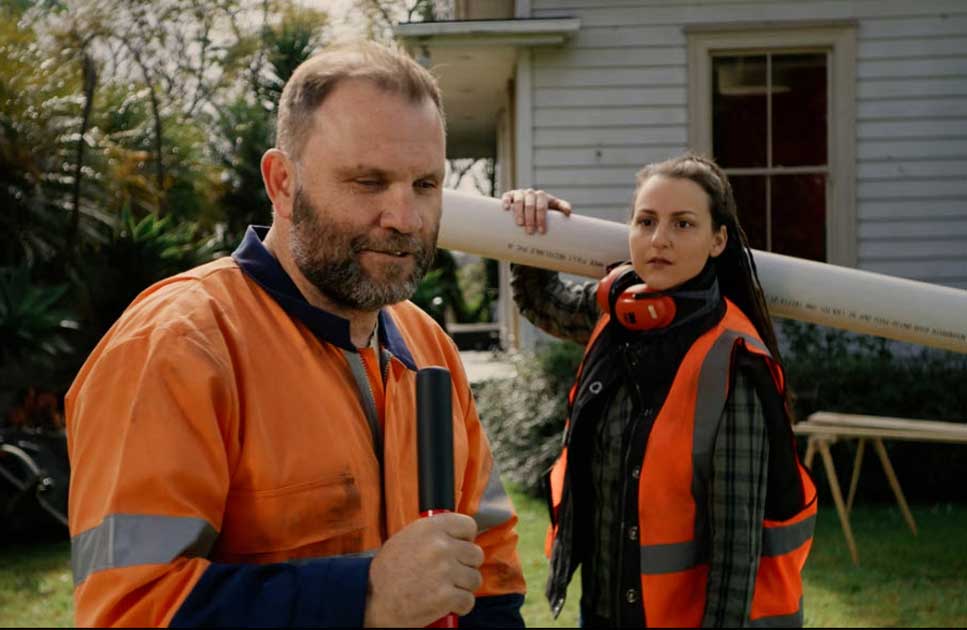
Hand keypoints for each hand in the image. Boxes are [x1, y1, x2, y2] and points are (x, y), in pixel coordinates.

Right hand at [363, 513, 483, 627]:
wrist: (372, 600)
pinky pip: (468, 600)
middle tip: (451, 573)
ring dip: (463, 586)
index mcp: (431, 527)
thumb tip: (455, 537)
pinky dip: (460, 605)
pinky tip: (447, 603)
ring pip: (475, 578)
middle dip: (466, 565)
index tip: (460, 547)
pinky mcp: (446, 596)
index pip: (468, 525)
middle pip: (476, 554)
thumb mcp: (406, 538)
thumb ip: (432, 534)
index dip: (466, 539)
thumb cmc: (387, 572)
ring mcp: (445, 571)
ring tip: (446, 589)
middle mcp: (440, 546)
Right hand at [501, 188, 572, 234]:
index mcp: (542, 196)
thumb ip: (563, 207)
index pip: (542, 206)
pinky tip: (506, 209)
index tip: (541, 231)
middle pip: (531, 204)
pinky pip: (507, 196)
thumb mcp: (554, 208)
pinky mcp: (510, 195)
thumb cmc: (544, 210)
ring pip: (519, 200)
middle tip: (530, 231)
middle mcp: (530, 193)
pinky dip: (506, 201)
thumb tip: (568, 213)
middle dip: (531, 218)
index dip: (542, 218)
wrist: (529, 207)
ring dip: (519, 212)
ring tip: (520, 224)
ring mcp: (520, 193)